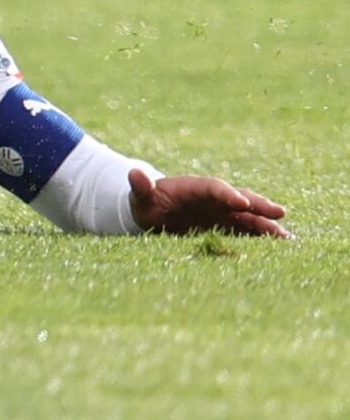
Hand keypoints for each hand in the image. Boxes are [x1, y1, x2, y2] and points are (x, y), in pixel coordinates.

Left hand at [131, 170, 290, 238]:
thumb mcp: (141, 198)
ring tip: (287, 237)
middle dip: (258, 205)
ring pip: (249, 216)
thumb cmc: (146, 203)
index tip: (242, 203)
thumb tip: (133, 172)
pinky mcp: (226, 226)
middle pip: (239, 198)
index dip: (228, 194)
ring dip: (267, 224)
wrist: (154, 213)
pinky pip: (247, 230)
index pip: (214, 187)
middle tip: (279, 213)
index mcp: (194, 187)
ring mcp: (222, 213)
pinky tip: (280, 246)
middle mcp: (213, 198)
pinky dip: (262, 236)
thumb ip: (140, 187)